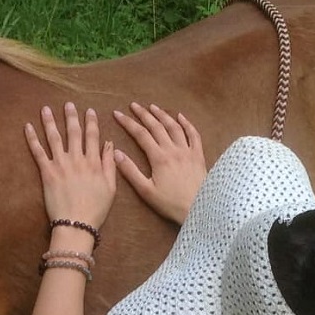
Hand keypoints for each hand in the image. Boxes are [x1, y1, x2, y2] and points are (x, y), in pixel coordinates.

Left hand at [25, 102, 116, 228]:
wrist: (77, 224)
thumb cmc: (96, 209)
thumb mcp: (111, 187)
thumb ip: (111, 164)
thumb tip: (110, 144)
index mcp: (94, 163)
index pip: (93, 137)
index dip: (91, 122)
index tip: (89, 111)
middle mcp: (77, 159)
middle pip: (73, 133)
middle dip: (71, 116)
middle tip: (68, 104)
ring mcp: (61, 165)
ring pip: (55, 137)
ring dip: (50, 121)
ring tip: (46, 109)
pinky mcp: (47, 173)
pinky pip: (38, 152)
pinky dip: (32, 138)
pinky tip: (28, 126)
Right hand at [112, 102, 207, 225]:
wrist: (199, 208)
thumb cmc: (171, 203)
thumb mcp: (146, 191)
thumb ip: (130, 171)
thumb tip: (116, 153)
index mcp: (158, 157)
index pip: (140, 134)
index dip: (128, 122)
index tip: (117, 114)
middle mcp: (173, 149)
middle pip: (156, 126)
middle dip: (143, 114)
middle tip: (133, 105)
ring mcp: (187, 150)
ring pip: (174, 126)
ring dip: (162, 115)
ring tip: (152, 107)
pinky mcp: (198, 155)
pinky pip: (193, 134)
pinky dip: (187, 123)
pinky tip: (180, 116)